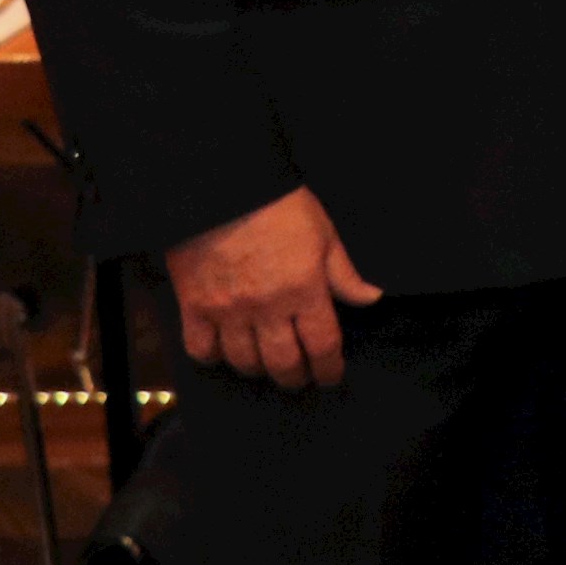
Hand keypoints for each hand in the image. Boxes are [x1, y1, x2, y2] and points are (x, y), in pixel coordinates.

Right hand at [167, 187, 382, 389]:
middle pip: (283, 362)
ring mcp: (228, 310)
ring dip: (258, 369)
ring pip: (244, 361)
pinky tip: (223, 351)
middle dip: (295, 377)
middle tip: (299, 377)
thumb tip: (372, 299)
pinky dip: (213, 357)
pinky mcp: (193, 305)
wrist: (222, 186)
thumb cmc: (279, 207)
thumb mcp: (324, 235)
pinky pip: (201, 349)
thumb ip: (344, 275)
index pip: (323, 345)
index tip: (331, 377)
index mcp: (305, 290)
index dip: (329, 368)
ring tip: (265, 365)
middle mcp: (267, 308)